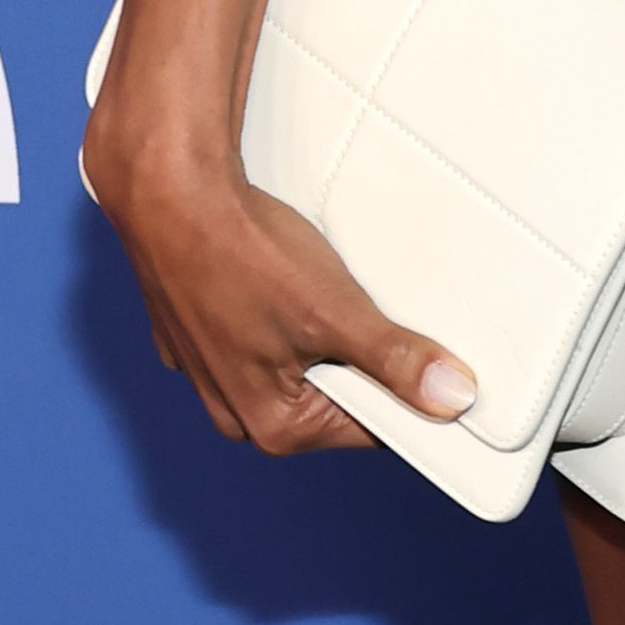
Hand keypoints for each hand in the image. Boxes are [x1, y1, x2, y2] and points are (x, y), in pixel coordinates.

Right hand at [85, 114, 476, 455]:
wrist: (171, 196)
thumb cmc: (245, 254)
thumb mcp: (336, 311)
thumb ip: (396, 360)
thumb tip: (453, 399)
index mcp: (273, 426)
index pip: (372, 427)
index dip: (410, 392)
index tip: (435, 359)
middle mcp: (236, 415)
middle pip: (337, 397)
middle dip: (363, 357)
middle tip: (370, 308)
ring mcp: (212, 376)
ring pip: (301, 364)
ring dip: (325, 333)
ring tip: (325, 288)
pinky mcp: (202, 338)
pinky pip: (265, 337)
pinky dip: (286, 314)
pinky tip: (288, 279)